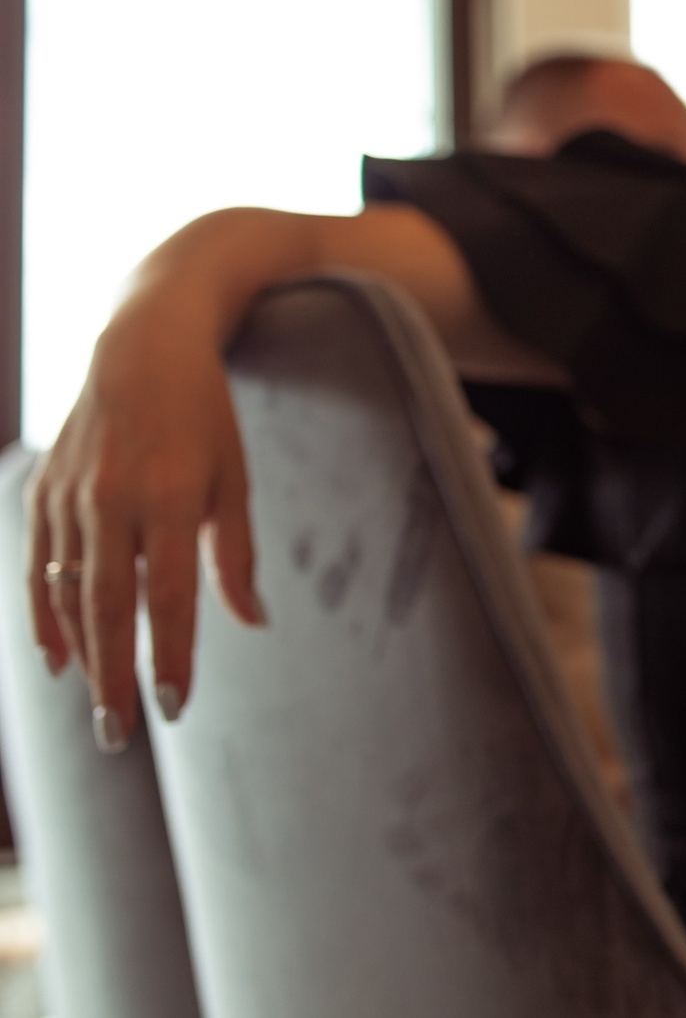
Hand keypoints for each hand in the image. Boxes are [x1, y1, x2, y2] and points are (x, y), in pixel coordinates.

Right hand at [27, 293, 263, 748]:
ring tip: (98, 708)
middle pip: (108, 607)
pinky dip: (43, 616)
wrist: (142, 345)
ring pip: (66, 593)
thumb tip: (253, 622)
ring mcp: (68, 496)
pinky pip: (36, 567)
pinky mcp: (40, 492)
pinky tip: (57, 658)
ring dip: (81, 656)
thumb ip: (236, 554)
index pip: (167, 596)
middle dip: (114, 676)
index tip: (174, 707)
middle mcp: (112, 500)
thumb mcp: (233, 477)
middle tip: (121, 735)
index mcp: (170, 496)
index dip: (168, 655)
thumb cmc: (203, 416)